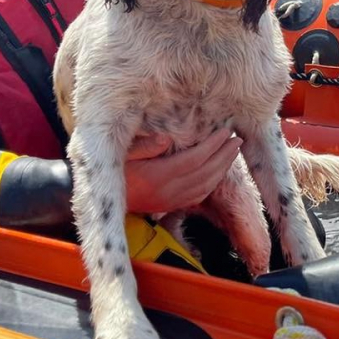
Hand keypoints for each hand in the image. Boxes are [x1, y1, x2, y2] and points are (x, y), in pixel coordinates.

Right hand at [125, 132, 241, 214]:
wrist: (102, 200)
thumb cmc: (114, 170)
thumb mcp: (123, 153)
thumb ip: (144, 146)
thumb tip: (166, 139)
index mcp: (157, 175)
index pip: (194, 159)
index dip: (212, 145)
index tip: (225, 132)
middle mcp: (168, 191)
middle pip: (205, 173)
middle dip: (224, 155)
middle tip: (236, 140)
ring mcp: (170, 201)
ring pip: (205, 186)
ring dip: (223, 168)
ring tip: (233, 152)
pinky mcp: (171, 206)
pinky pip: (199, 196)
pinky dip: (213, 183)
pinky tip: (219, 171)